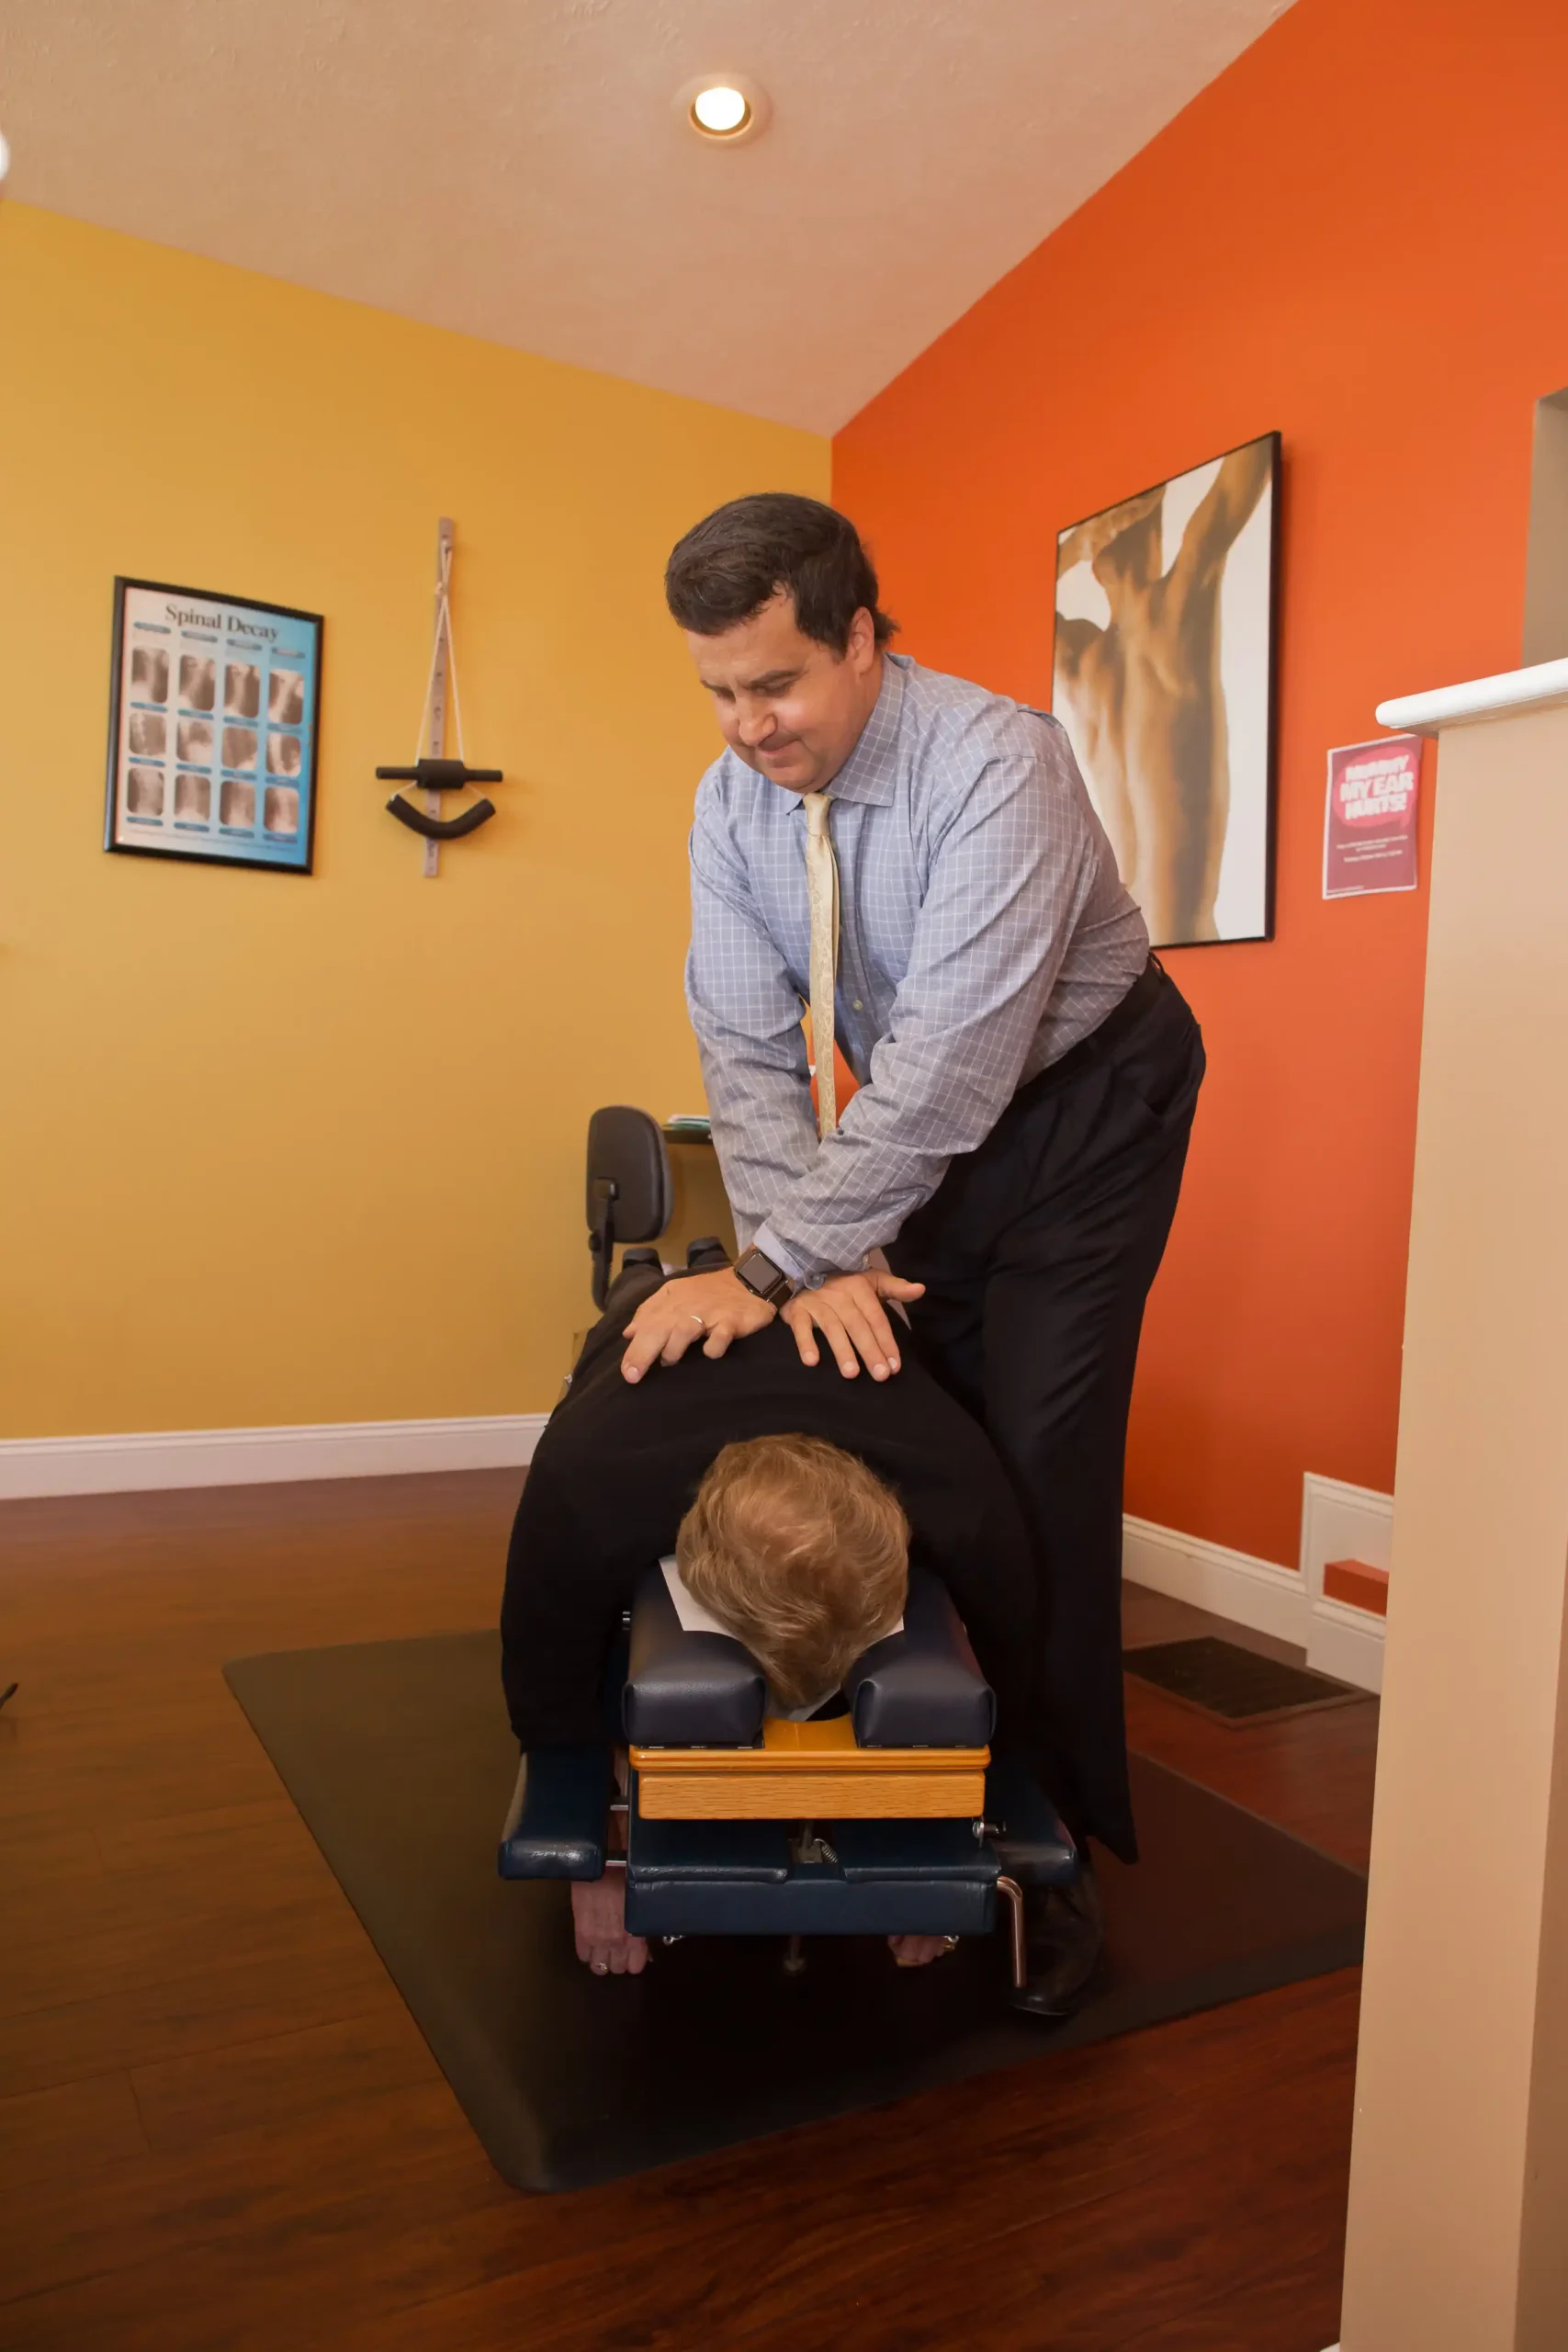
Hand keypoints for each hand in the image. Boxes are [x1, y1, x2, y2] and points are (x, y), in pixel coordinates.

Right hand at [571, 1876, 647, 1975]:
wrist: (600, 1869)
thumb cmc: (625, 1881)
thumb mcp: (641, 1906)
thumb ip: (642, 1929)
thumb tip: (645, 1949)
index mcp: (635, 1936)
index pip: (635, 1967)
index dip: (635, 1961)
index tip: (633, 1953)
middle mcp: (617, 1943)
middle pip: (617, 1969)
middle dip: (618, 1960)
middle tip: (618, 1948)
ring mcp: (597, 1940)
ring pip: (599, 1968)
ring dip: (601, 1959)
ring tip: (602, 1949)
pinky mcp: (581, 1934)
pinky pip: (583, 1956)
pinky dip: (587, 1952)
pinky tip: (590, 1942)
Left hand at [620, 1268, 775, 1383]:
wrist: (749, 1279)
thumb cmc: (709, 1292)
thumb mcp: (676, 1293)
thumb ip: (651, 1310)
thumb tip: (629, 1333)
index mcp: (671, 1299)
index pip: (646, 1323)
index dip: (633, 1349)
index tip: (626, 1373)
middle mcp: (686, 1306)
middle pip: (658, 1329)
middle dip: (642, 1354)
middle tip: (633, 1377)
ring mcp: (709, 1313)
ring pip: (683, 1331)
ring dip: (673, 1350)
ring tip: (670, 1362)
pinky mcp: (731, 1321)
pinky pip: (719, 1337)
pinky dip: (713, 1348)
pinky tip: (711, 1352)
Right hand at [780, 1270, 925, 1380]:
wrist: (806, 1268)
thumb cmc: (846, 1283)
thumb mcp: (873, 1281)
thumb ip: (896, 1289)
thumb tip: (921, 1289)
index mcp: (859, 1288)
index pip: (876, 1318)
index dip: (886, 1342)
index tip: (894, 1366)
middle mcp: (839, 1294)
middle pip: (857, 1325)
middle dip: (869, 1351)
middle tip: (879, 1376)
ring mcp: (816, 1302)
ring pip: (832, 1328)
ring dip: (841, 1350)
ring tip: (851, 1374)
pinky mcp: (796, 1310)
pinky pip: (800, 1327)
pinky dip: (805, 1343)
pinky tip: (811, 1362)